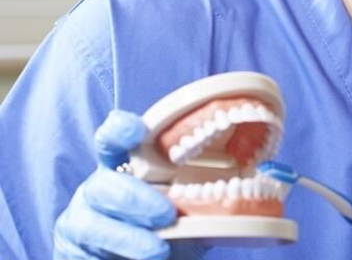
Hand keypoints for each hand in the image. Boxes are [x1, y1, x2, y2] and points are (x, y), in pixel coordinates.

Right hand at [52, 109, 197, 259]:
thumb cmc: (172, 224)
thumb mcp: (191, 201)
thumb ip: (209, 183)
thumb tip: (252, 171)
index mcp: (124, 166)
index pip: (113, 138)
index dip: (119, 130)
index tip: (136, 131)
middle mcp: (98, 189)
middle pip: (102, 184)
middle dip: (134, 199)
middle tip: (168, 215)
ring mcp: (82, 221)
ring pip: (90, 225)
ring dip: (126, 237)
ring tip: (158, 250)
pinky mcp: (74, 252)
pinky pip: (86, 256)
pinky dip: (116, 258)